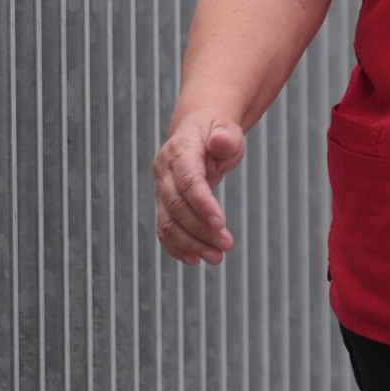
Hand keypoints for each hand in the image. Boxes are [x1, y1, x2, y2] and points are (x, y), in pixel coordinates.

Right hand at [152, 112, 245, 264]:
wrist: (199, 131)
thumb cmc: (218, 131)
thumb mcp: (228, 130)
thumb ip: (226, 137)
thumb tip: (221, 141)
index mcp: (181, 150)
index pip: (188, 181)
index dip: (202, 204)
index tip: (221, 224)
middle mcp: (165, 171)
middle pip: (177, 206)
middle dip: (201, 229)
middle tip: (227, 246)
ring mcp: (161, 188)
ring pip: (169, 222)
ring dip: (191, 243)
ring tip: (217, 257)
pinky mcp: (164, 202)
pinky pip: (164, 228)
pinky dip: (177, 246)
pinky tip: (194, 260)